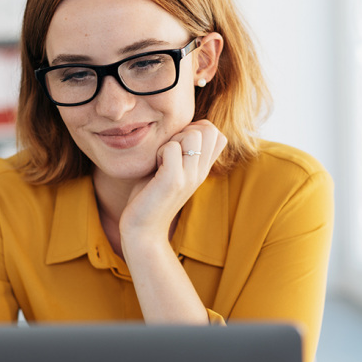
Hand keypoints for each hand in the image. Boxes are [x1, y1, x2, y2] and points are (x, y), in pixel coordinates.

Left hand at [119, 119, 226, 243]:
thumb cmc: (149, 198)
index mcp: (202, 169)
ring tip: (161, 159)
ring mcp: (189, 176)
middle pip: (209, 129)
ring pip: (193, 134)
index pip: (218, 134)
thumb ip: (177, 153)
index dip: (196, 129)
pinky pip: (172, 147)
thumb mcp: (169, 172)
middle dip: (185, 130)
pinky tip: (154, 168)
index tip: (176, 146)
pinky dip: (159, 151)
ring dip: (172, 140)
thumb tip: (177, 129)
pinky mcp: (173, 181)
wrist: (143, 232)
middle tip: (168, 151)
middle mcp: (201, 172)